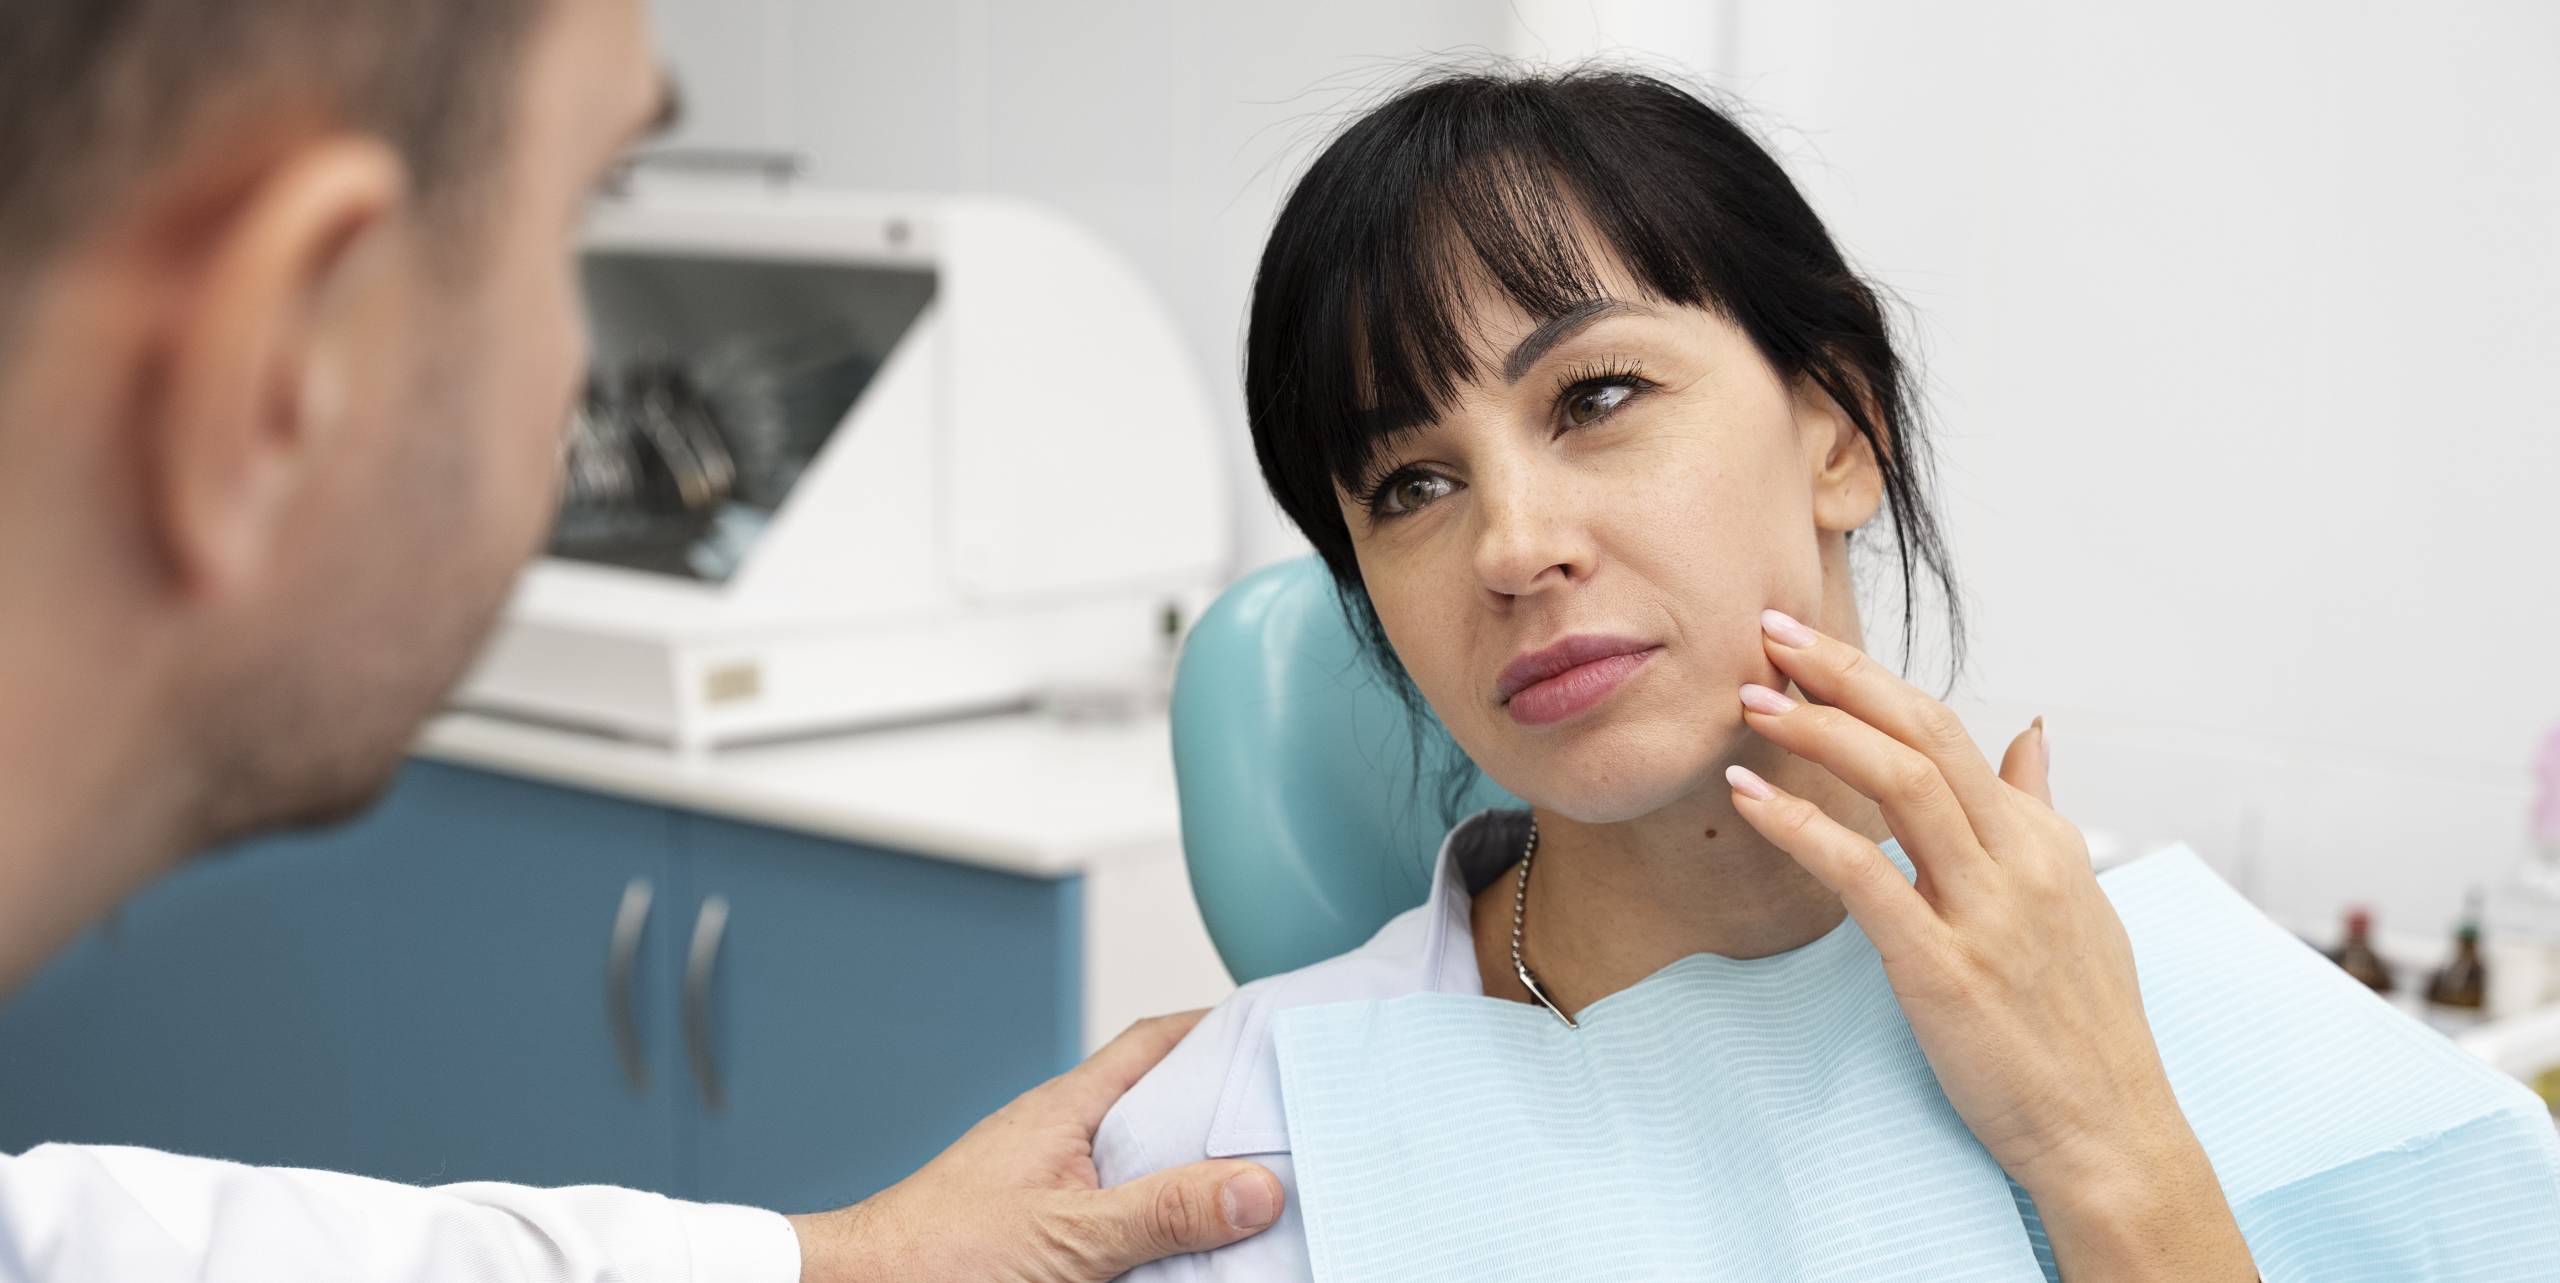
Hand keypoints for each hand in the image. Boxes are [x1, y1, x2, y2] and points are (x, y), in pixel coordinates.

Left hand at [790, 1012, 1282, 1282]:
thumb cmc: (938, 1255)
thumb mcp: (1073, 1236)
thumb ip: (1164, 1210)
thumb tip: (1256, 1188)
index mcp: (1067, 1110)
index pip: (1155, 1043)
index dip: (1216, 1028)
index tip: (1273, 1030)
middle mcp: (1060, 1136)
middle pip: (1158, 1104)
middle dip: (1219, 1111)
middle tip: (1287, 1124)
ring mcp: (1048, 1180)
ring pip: (1139, 1161)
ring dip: (1189, 1173)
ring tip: (1255, 1191)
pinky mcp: (1039, 1225)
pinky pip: (1115, 1207)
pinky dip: (1155, 1219)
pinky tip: (1186, 1246)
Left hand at [1726, 609, 2251, 1280]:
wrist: (2112, 1135)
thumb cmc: (2087, 1027)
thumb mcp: (2080, 903)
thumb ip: (2041, 813)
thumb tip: (2030, 735)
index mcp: (2046, 841)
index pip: (1949, 731)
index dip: (1872, 682)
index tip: (1808, 649)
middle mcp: (2021, 860)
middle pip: (1923, 733)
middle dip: (1841, 674)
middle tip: (1769, 634)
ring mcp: (1985, 912)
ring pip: (1899, 782)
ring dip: (1818, 732)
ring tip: (1753, 702)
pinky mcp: (1944, 968)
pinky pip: (1863, 875)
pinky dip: (1802, 825)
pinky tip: (1751, 798)